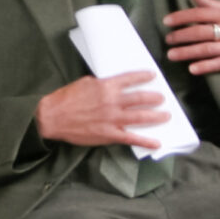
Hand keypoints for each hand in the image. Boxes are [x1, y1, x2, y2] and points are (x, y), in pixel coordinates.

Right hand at [35, 74, 169, 148]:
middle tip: (162, 98)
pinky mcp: (109, 134)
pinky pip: (131, 138)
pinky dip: (145, 141)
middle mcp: (113, 101)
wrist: (53, 117)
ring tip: (166, 115)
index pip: (130, 79)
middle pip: (140, 98)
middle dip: (154, 98)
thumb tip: (113, 86)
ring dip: (155, 116)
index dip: (143, 77)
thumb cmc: (67, 98)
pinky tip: (156, 142)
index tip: (153, 75)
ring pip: (140, 117)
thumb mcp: (85, 83)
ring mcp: (112, 119)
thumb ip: (102, 84)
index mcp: (106, 86)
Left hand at [164, 0, 219, 75]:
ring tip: (172, 54)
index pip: (199, 14)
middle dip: (180, 36)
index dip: (181, 17)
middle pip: (199, 32)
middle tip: (167, 40)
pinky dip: (204, 67)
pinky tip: (192, 68)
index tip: (167, 21)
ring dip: (186, 52)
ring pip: (204, 49)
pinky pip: (217, 64)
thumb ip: (213, 4)